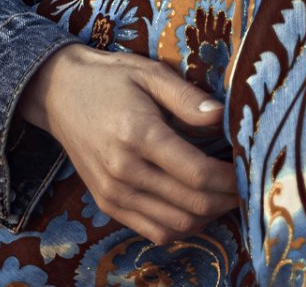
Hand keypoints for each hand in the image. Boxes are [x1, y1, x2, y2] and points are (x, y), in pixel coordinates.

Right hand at [17, 43, 238, 245]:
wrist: (57, 92)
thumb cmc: (109, 78)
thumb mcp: (149, 73)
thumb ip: (188, 98)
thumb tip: (223, 117)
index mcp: (138, 135)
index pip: (197, 174)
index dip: (230, 179)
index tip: (249, 169)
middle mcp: (124, 171)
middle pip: (191, 205)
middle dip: (226, 200)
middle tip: (244, 185)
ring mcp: (113, 193)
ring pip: (176, 225)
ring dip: (208, 217)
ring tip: (223, 196)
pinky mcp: (107, 204)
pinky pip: (154, 231)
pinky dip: (182, 227)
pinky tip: (195, 206)